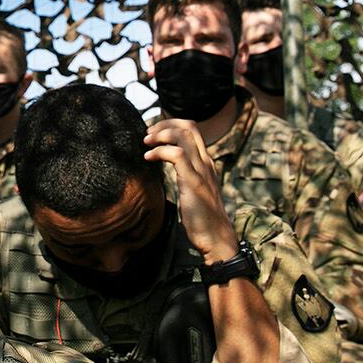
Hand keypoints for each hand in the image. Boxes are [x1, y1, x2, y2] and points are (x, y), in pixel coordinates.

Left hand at [143, 120, 237, 264]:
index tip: (153, 135)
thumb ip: (184, 175)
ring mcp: (201, 171)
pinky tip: (148, 158)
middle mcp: (205, 162)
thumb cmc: (202, 219)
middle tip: (148, 135)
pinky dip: (160, 151)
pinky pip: (176, 155)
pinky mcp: (194, 182)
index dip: (171, 125)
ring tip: (146, 143)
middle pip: (189, 126)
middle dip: (164, 124)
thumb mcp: (192, 190)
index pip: (191, 130)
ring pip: (183, 135)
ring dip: (161, 134)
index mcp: (205, 162)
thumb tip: (167, 167)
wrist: (216, 238)